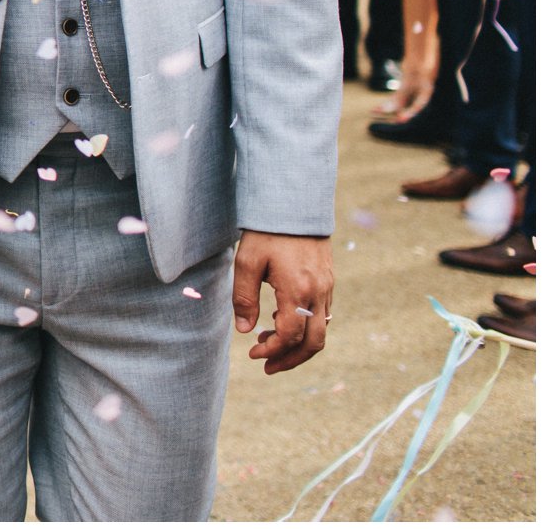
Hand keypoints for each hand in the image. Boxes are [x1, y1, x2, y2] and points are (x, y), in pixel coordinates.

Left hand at [233, 231, 332, 374]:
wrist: (294, 205)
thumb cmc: (266, 232)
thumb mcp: (246, 262)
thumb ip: (244, 297)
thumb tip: (244, 330)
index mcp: (298, 290)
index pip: (290, 336)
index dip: (272, 350)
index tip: (253, 353)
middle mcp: (318, 293)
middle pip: (313, 343)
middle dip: (290, 359)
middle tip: (266, 366)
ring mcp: (327, 288)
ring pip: (321, 331)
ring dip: (298, 346)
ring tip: (269, 345)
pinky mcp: (328, 282)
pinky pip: (323, 316)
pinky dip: (305, 328)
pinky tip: (282, 322)